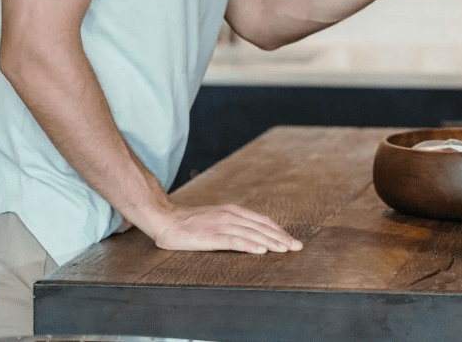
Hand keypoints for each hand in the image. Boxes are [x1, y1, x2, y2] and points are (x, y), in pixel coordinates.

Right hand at [148, 202, 301, 253]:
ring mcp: (221, 225)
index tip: (290, 240)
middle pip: (261, 227)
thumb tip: (249, 234)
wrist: (165, 219)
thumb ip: (231, 223)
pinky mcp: (212, 236)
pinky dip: (250, 245)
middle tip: (297, 247)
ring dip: (271, 242)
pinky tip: (262, 250)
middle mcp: (230, 215)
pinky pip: (235, 240)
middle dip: (281, 237)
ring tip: (285, 250)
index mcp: (232, 211)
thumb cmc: (189, 222)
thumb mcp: (215, 218)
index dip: (278, 230)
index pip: (262, 221)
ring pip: (252, 234)